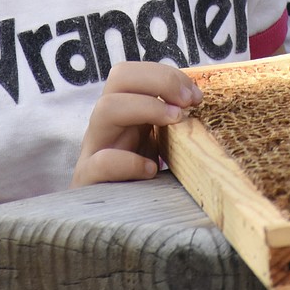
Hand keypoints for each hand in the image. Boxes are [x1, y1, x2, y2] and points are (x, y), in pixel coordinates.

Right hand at [71, 61, 202, 185]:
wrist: (109, 217)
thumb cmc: (139, 175)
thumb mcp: (156, 142)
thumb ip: (170, 122)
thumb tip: (201, 101)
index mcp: (121, 109)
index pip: (133, 72)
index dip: (165, 75)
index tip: (195, 95)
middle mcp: (105, 123)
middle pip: (118, 77)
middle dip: (158, 81)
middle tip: (187, 103)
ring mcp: (93, 149)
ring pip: (104, 109)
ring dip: (146, 107)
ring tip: (175, 122)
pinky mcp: (88, 180)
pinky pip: (99, 162)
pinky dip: (127, 162)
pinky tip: (151, 170)